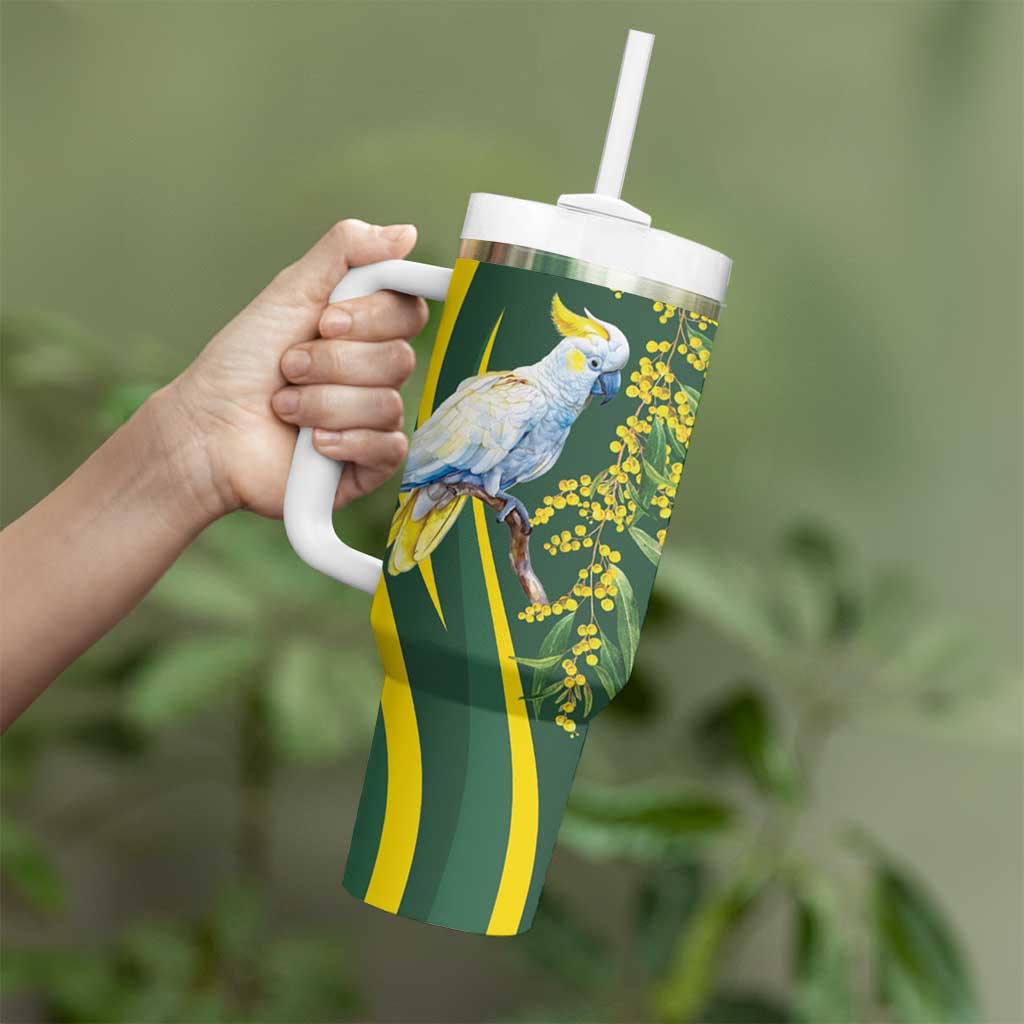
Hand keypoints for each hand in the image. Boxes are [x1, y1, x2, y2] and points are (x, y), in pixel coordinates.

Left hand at [151, 220, 427, 521]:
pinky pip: (388, 448)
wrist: (207, 430)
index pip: (409, 311)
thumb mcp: (289, 292)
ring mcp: (374, 420)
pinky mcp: (368, 465)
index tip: (327, 320)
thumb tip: (407, 233)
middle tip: (288, 366)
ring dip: (323, 403)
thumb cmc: (241, 362)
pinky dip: (344, 441)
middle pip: (400, 358)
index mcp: (364, 330)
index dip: (373, 317)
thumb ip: (346, 253)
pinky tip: (311, 444)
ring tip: (283, 406)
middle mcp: (375, 373)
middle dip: (334, 362)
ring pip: (387, 404)